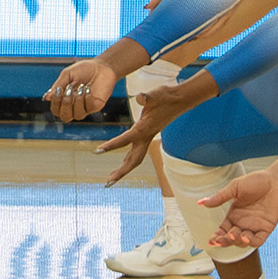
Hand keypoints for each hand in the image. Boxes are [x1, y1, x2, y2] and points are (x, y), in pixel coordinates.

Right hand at [43, 57, 118, 122]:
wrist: (102, 67)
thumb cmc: (84, 70)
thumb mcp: (68, 74)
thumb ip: (58, 85)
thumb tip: (46, 98)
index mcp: (65, 99)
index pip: (56, 110)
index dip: (55, 103)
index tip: (58, 90)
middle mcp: (74, 106)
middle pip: (65, 117)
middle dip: (66, 105)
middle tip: (69, 91)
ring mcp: (85, 107)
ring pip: (77, 116)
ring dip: (77, 101)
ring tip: (81, 88)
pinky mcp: (95, 106)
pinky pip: (89, 108)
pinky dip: (87, 98)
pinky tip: (89, 88)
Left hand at [95, 77, 210, 182]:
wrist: (180, 100)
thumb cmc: (165, 96)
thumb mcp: (154, 95)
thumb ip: (146, 97)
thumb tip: (140, 98)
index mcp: (144, 129)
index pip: (125, 139)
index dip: (111, 146)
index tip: (97, 151)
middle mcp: (146, 137)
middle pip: (133, 160)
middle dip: (121, 172)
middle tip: (107, 183)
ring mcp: (148, 137)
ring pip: (135, 159)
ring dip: (123, 170)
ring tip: (111, 180)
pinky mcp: (148, 135)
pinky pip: (137, 152)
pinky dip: (128, 160)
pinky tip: (123, 163)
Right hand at [199, 167, 277, 249]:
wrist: (276, 181)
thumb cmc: (256, 181)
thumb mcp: (234, 188)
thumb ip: (219, 198)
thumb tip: (201, 202)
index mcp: (234, 214)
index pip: (223, 229)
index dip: (217, 236)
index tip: (211, 241)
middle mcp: (243, 222)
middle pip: (231, 237)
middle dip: (225, 241)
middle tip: (220, 240)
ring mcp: (255, 226)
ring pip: (243, 241)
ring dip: (237, 241)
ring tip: (234, 235)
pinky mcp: (267, 228)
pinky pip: (258, 240)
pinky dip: (251, 242)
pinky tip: (245, 237)